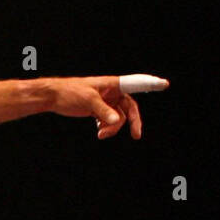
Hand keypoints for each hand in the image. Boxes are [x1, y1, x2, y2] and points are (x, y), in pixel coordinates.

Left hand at [45, 75, 163, 139]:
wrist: (54, 97)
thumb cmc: (70, 93)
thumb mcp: (88, 101)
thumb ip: (103, 112)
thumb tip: (116, 121)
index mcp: (113, 84)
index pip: (136, 84)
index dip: (151, 84)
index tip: (165, 84)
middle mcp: (112, 92)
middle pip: (130, 108)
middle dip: (132, 122)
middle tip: (137, 135)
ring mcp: (106, 101)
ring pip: (118, 117)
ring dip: (112, 128)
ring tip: (100, 135)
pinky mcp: (98, 110)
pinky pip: (109, 121)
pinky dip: (106, 127)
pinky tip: (99, 131)